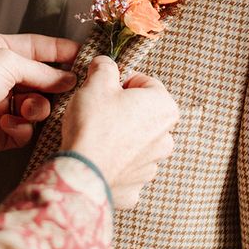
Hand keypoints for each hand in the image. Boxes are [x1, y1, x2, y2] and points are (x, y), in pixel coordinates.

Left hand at [0, 34, 78, 166]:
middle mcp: (2, 76)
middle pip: (43, 79)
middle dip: (54, 85)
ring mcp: (3, 104)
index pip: (38, 47)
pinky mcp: (3, 131)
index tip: (85, 55)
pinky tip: (5, 124)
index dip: (62, 51)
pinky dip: (20, 126)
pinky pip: (27, 129)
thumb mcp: (7, 62)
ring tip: (24, 108)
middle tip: (71, 89)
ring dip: (35, 107)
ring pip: (39, 105)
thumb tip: (70, 80)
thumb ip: (42, 71)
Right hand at [61, 56, 177, 208]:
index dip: (122, 82)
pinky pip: (127, 168)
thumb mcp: (96, 82)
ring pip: (137, 141)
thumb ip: (105, 67)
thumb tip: (105, 64)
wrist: (82, 172)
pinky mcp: (136, 185)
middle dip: (123, 110)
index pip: (146, 83)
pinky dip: (115, 162)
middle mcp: (166, 137)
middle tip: (99, 111)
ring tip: (97, 136)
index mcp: (164, 107)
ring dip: (121, 137)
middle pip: (143, 113)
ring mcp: (153, 164)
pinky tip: (99, 158)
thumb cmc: (94, 124)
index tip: (106, 89)